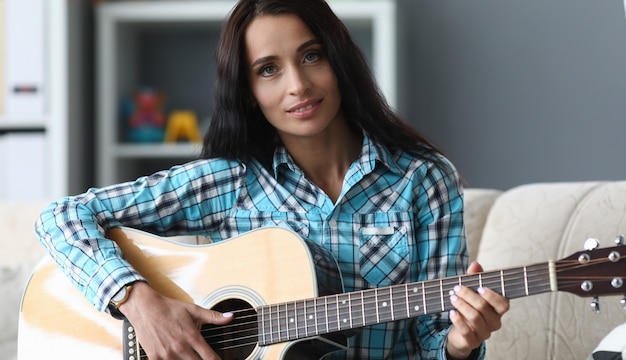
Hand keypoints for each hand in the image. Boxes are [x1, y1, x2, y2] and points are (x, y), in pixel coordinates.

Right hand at [118, 281, 233, 359]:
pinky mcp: (155, 357)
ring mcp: (167, 354)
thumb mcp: (193, 310)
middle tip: (204, 359)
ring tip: (190, 357)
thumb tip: (231, 317)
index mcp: (191, 336)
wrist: (144, 307)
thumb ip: (213, 316)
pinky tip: (177, 358)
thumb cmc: (169, 308)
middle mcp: (180, 347)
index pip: (209, 357)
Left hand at [446, 262, 509, 358]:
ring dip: (462, 305)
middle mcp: (494, 322)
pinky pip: (466, 331)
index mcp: (498, 310)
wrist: (461, 333)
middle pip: (484, 308)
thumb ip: (475, 278)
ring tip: (452, 297)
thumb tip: (476, 264)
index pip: (503, 304)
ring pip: (475, 318)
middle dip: (469, 296)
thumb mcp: (472, 292)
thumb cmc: (470, 308)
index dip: (492, 295)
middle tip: (457, 288)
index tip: (479, 287)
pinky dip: (458, 320)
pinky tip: (452, 312)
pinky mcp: (472, 341)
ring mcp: (484, 333)